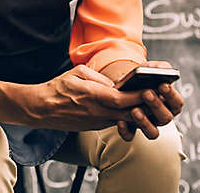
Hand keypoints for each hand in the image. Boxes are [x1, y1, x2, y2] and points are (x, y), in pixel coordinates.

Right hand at [27, 65, 141, 131]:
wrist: (42, 108)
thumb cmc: (58, 88)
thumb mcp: (77, 73)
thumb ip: (99, 76)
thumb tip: (115, 84)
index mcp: (92, 95)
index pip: (122, 99)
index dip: (139, 95)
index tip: (152, 89)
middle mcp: (97, 111)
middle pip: (128, 112)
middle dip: (144, 106)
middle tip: (157, 98)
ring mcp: (97, 121)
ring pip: (124, 119)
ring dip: (137, 112)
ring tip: (148, 103)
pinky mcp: (95, 127)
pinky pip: (115, 121)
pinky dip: (124, 115)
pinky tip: (130, 108)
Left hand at [115, 60, 183, 141]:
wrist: (123, 87)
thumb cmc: (141, 79)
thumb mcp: (149, 69)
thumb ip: (158, 67)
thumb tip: (163, 68)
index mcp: (170, 104)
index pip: (177, 103)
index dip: (171, 95)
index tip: (162, 85)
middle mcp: (161, 117)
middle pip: (166, 118)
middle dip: (156, 105)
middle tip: (146, 93)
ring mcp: (148, 125)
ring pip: (152, 132)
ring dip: (144, 122)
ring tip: (134, 110)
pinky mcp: (131, 129)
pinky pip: (130, 136)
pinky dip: (125, 130)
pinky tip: (120, 121)